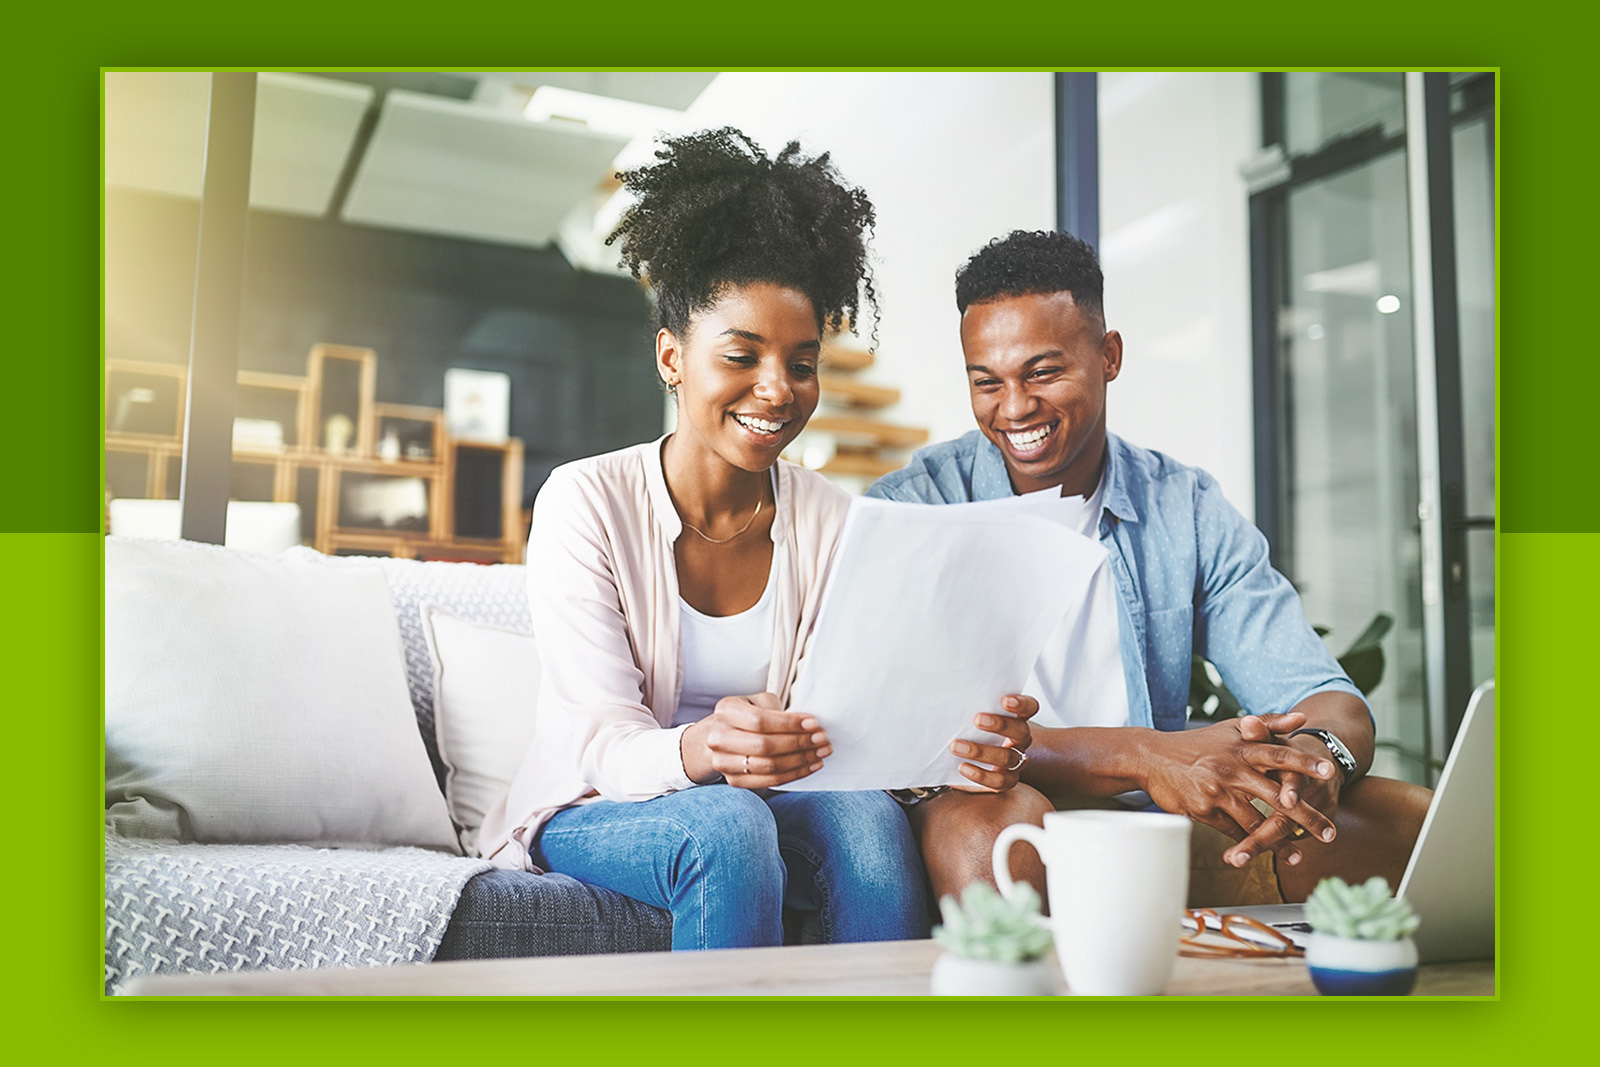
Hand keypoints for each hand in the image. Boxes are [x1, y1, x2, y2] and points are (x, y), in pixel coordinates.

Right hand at [680, 692, 830, 788]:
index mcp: (726, 710)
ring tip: (820, 753)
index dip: (789, 724)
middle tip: (822, 739)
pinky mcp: (733, 780)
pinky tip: (809, 766)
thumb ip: (777, 709)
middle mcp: (719, 737)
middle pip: (764, 745)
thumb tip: (807, 725)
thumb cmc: (746, 715)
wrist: (719, 736)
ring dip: (800, 761)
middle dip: (798, 743)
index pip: (760, 721)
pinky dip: (793, 775)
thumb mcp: (757, 701)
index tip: (813, 724)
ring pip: (768, 766)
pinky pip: (768, 782)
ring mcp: (723, 761)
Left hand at [950, 694, 1037, 792]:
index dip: (1022, 704)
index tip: (1005, 700)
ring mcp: (1015, 761)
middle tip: (977, 720)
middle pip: (1021, 731)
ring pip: (1008, 758)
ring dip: (981, 751)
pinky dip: (980, 775)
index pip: (1029, 707)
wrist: (959, 761)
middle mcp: (1019, 740)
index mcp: (1016, 718)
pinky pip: (999, 781)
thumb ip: (966, 707)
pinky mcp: (1005, 780)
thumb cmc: (966, 730)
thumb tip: (947, 697)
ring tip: (955, 746)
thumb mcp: (967, 716)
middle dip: (1001, 725)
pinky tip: (962, 767)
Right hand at [1137, 712, 1337, 866]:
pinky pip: (1234, 832)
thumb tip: (1302, 718)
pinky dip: (1250, 844)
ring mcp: (1218, 791)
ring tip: (1300, 854)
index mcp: (1242, 747)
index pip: (1280, 754)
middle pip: (1277, 797)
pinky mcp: (1205, 811)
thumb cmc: (1198, 743)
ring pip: (1257, 821)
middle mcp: (1232, 769)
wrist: (1153, 757)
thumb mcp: (1231, 728)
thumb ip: (1268, 723)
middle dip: (1306, 817)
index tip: (1330, 771)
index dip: (1304, 763)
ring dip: (1280, 841)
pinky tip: (1265, 853)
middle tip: (1330, 833)